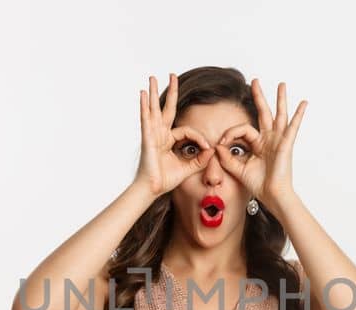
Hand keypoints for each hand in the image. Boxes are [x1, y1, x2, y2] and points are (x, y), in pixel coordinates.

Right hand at [132, 73, 215, 196]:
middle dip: (171, 92)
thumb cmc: (165, 180)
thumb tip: (213, 150)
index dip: (199, 138)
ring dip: (153, 92)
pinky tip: (142, 94)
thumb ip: (200, 159)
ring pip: (154, 109)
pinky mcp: (147, 137)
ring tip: (152, 77)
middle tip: (173, 75)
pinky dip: (144, 106)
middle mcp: (159, 134)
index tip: (208, 148)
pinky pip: (146, 118)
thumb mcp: (188, 168)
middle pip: (166, 108)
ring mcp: (152, 134)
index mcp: (168, 140)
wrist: (152, 189)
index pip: (187, 130)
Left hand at [215, 78, 307, 208]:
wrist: (273, 196)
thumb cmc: (260, 185)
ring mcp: (279, 140)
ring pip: (279, 114)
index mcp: (259, 144)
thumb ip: (227, 158)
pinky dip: (299, 115)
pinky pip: (293, 126)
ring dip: (280, 99)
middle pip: (264, 112)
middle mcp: (269, 139)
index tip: (221, 142)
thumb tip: (218, 147)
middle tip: (255, 81)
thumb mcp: (238, 169)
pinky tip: (304, 103)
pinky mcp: (286, 144)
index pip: (242, 129)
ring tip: (282, 84)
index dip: (230, 133)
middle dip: (259, 96)